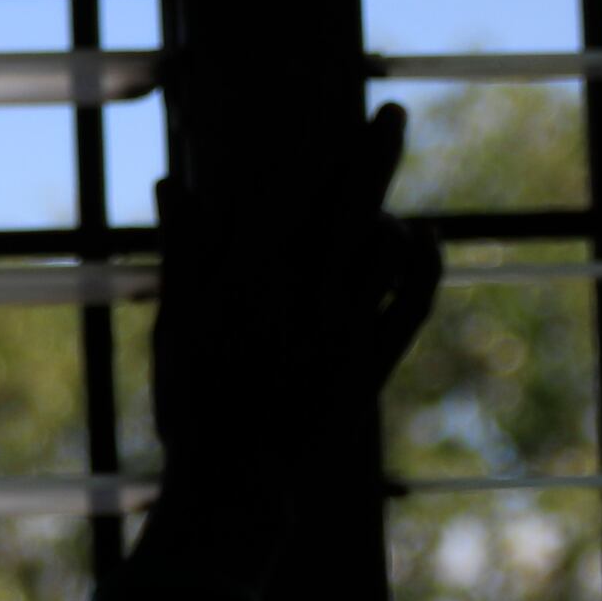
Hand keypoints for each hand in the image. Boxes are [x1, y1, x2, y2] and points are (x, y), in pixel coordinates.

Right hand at [147, 100, 440, 580]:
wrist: (236, 487)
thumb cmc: (194, 406)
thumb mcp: (176, 325)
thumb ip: (183, 250)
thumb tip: (176, 181)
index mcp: (255, 279)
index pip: (300, 189)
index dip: (328, 146)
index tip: (339, 113)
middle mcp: (309, 297)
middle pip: (354, 202)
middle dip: (376, 151)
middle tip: (392, 113)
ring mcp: (347, 331)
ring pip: (387, 245)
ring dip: (388, 213)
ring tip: (380, 202)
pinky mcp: (373, 362)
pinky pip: (416, 297)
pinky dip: (425, 260)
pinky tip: (422, 236)